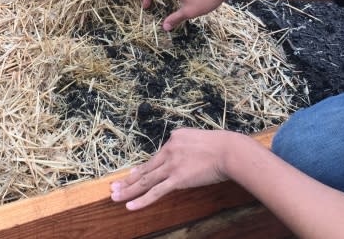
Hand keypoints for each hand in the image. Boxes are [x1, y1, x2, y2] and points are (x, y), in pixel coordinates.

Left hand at [110, 128, 236, 209]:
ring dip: (128, 189)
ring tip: (114, 196)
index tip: (133, 174)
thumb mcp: (202, 139)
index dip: (143, 168)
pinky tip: (130, 205)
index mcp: (175, 138)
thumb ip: (191, 146)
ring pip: (146, 180)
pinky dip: (142, 200)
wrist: (230, 151)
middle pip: (145, 168)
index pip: (156, 157)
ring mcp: (172, 164)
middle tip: (113, 186)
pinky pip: (156, 192)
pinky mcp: (177, 178)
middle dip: (128, 179)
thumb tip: (189, 156)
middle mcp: (169, 149)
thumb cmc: (224, 147)